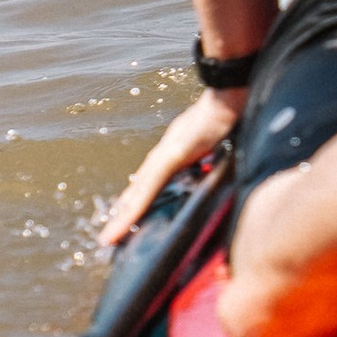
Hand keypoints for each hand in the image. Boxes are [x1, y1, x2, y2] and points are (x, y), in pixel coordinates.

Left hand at [99, 87, 243, 252]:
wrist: (227, 98)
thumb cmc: (224, 118)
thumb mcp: (214, 147)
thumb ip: (208, 161)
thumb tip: (209, 171)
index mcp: (171, 157)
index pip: (148, 187)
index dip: (135, 205)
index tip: (125, 222)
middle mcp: (161, 157)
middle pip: (137, 193)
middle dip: (123, 216)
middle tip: (109, 238)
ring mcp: (163, 157)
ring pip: (138, 194)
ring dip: (122, 217)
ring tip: (109, 238)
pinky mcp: (170, 158)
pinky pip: (150, 187)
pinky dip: (136, 206)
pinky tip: (125, 220)